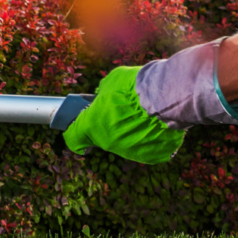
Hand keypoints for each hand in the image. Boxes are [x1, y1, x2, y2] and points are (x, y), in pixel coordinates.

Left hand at [63, 66, 184, 164]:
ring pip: (125, 143)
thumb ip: (103, 92)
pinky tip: (156, 123)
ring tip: (143, 114)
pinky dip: (149, 137)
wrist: (164, 96)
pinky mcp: (152, 156)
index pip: (73, 139)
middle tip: (120, 110)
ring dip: (129, 131)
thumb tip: (102, 94)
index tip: (81, 125)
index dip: (75, 130)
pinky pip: (147, 147)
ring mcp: (130, 152)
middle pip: (102, 138)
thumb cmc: (133, 86)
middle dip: (108, 125)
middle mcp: (108, 143)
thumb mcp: (111, 81)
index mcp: (92, 126)